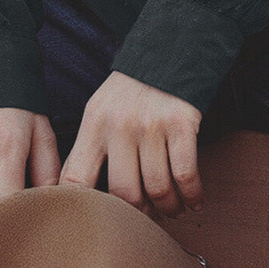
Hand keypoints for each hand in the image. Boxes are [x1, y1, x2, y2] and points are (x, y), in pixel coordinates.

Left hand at [59, 71, 202, 217]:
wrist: (170, 47)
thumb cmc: (132, 88)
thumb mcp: (101, 108)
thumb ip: (90, 146)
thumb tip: (75, 192)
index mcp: (94, 122)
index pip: (76, 178)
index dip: (80, 208)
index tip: (92, 222)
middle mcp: (120, 124)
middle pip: (123, 194)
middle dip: (137, 215)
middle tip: (147, 218)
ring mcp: (151, 124)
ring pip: (157, 189)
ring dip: (168, 208)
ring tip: (172, 210)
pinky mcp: (181, 122)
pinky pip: (185, 175)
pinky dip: (192, 195)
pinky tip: (193, 200)